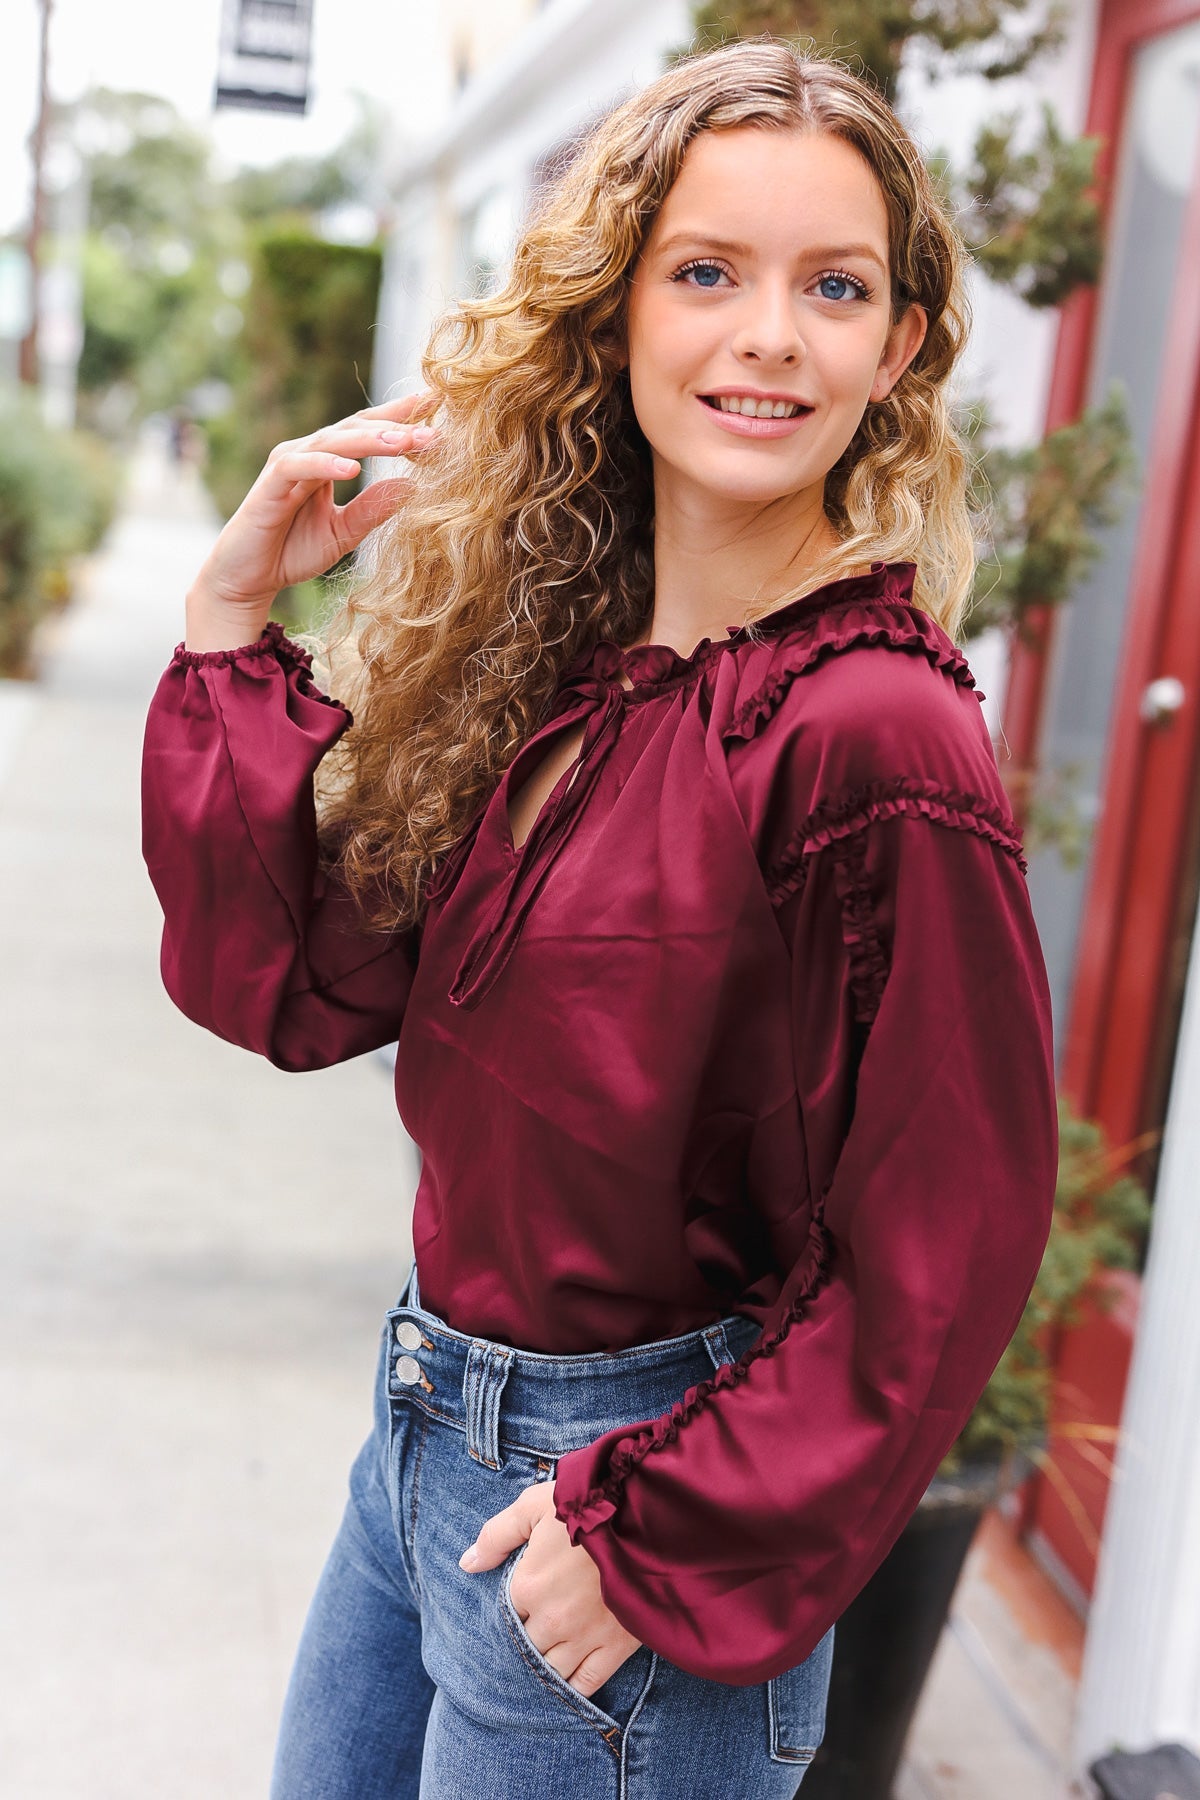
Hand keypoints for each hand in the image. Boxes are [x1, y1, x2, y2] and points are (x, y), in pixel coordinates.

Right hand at [184, 390, 439, 650]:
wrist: (247, 578)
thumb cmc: (292, 551)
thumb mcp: (345, 533)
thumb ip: (374, 509)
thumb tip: (413, 487)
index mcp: (328, 460)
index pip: (368, 429)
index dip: (401, 416)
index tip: (437, 406)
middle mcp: (308, 454)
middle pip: (356, 428)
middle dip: (395, 427)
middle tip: (433, 432)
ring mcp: (287, 465)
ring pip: (331, 441)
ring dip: (368, 441)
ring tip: (402, 442)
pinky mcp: (270, 485)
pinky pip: (299, 467)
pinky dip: (325, 465)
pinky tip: (353, 469)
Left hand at [459, 1479, 642, 1698]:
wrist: (648, 1517)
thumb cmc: (589, 1504)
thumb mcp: (535, 1505)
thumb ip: (496, 1535)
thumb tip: (467, 1564)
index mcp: (527, 1586)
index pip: (506, 1612)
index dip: (516, 1604)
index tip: (527, 1595)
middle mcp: (550, 1620)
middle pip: (526, 1645)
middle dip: (531, 1636)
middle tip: (542, 1623)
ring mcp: (582, 1638)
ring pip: (551, 1670)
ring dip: (548, 1664)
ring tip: (552, 1652)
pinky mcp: (614, 1648)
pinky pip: (586, 1683)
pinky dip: (574, 1687)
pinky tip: (570, 1680)